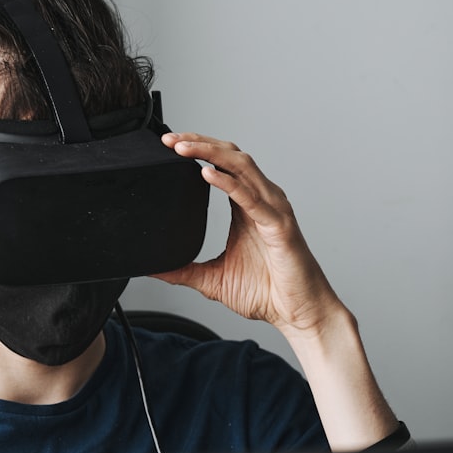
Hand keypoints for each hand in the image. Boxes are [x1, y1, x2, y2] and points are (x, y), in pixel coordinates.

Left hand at [154, 132, 347, 340]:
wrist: (298, 314)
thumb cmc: (267, 292)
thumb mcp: (213, 279)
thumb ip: (184, 270)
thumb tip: (154, 269)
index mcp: (246, 206)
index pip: (221, 164)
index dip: (197, 149)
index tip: (168, 144)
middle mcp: (261, 199)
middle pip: (230, 156)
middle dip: (199, 142)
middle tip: (168, 139)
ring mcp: (272, 209)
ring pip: (241, 166)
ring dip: (210, 153)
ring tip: (182, 147)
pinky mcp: (278, 226)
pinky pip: (250, 198)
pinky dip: (228, 184)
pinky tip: (208, 175)